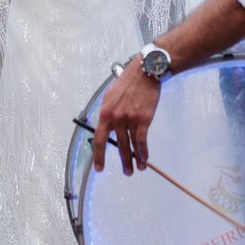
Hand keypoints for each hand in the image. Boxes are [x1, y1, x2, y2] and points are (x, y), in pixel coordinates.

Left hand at [92, 57, 160, 174]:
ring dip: (135, 159)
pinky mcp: (144, 118)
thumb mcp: (110, 96)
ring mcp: (130, 118)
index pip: (98, 139)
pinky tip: (145, 158)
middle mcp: (116, 117)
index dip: (99, 155)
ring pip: (132, 145)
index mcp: (105, 112)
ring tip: (138, 168)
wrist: (145, 72)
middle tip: (127, 172)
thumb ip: (108, 113)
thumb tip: (107, 129)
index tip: (100, 168)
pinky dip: (144, 151)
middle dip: (123, 161)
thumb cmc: (128, 83)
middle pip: (118, 145)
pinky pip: (142, 140)